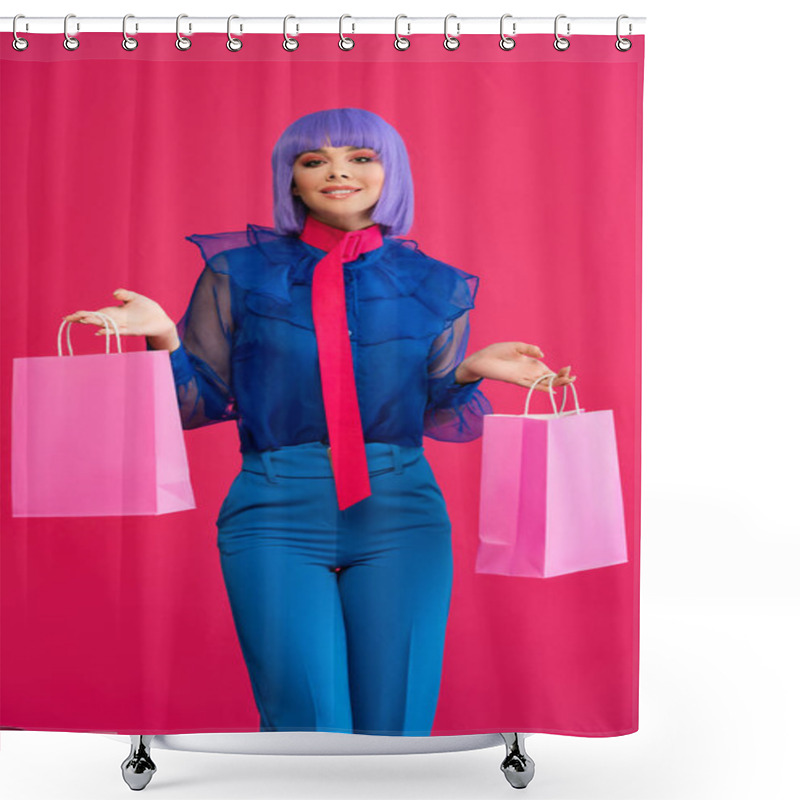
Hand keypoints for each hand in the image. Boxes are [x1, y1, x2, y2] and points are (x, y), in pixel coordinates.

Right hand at [63, 289, 175, 340]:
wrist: (160, 320)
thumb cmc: (148, 309)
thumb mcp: (135, 298)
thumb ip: (124, 294)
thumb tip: (114, 293)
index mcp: (114, 312)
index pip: (95, 313)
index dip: (83, 314)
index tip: (70, 316)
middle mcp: (116, 320)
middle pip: (96, 320)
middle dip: (83, 318)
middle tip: (68, 319)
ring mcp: (123, 326)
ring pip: (104, 325)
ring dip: (93, 324)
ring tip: (81, 321)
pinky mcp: (131, 331)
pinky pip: (118, 332)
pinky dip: (109, 331)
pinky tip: (100, 331)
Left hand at [457, 341, 575, 390]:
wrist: (481, 359)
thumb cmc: (497, 352)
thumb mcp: (516, 346)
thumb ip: (529, 349)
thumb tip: (542, 354)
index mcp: (531, 364)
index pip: (549, 371)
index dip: (560, 372)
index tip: (569, 369)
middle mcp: (529, 372)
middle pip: (549, 378)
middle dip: (562, 378)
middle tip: (572, 377)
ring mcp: (523, 377)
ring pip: (542, 383)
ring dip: (555, 383)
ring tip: (567, 382)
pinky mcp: (515, 380)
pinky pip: (530, 385)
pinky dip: (540, 388)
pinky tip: (550, 389)